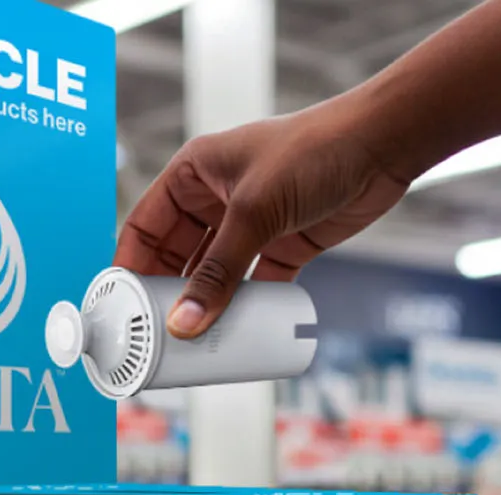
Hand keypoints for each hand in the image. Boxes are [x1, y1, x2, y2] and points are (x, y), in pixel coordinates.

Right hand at [113, 99, 409, 338]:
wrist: (381, 147)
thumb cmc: (313, 150)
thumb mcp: (255, 212)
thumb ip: (219, 271)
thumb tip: (185, 322)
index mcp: (195, 172)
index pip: (146, 223)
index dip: (129, 264)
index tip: (119, 305)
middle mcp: (218, 198)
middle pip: (177, 254)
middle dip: (165, 293)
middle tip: (154, 333)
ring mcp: (252, 223)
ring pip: (216, 273)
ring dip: (205, 304)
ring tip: (191, 341)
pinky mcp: (285, 244)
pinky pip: (254, 283)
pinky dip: (246, 307)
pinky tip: (235, 331)